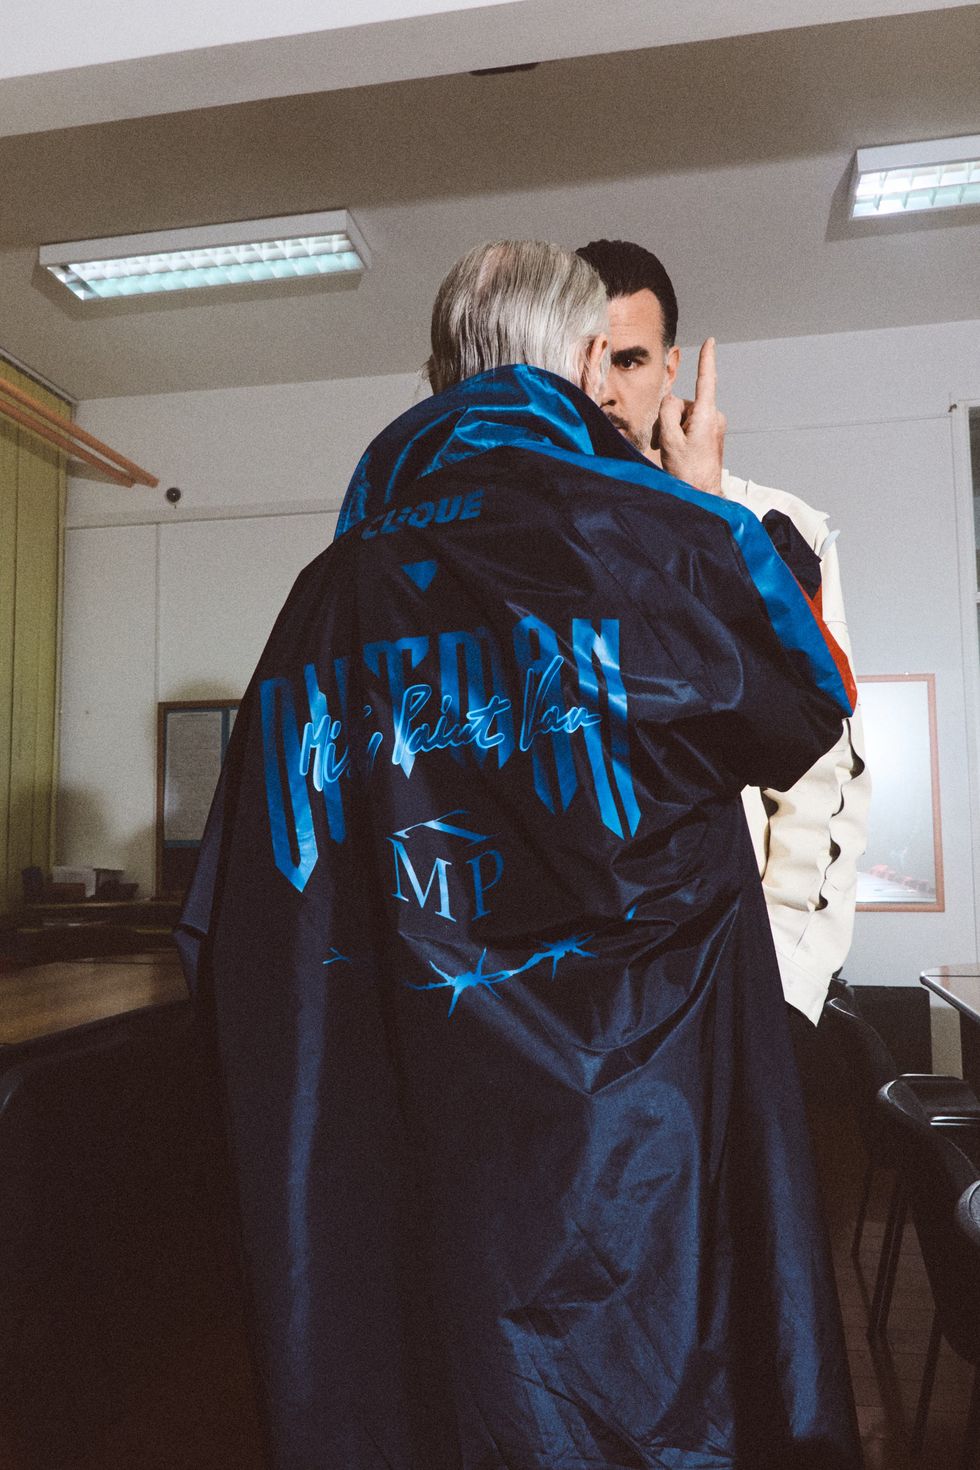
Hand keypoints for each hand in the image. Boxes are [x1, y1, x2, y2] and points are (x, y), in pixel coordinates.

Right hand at [657, 338, 725, 493]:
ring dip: (673, 429)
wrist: (702, 494)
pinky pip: (690, 425)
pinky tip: (678, 451)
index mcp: (706, 415)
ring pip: (684, 415)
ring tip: (672, 450)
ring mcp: (714, 425)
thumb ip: (666, 413)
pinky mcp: (711, 433)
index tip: (710, 342)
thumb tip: (670, 403)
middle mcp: (714, 416)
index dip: (706, 359)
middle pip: (683, 403)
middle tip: (667, 443)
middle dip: (669, 419)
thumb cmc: (687, 470)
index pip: (706, 380)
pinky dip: (680, 434)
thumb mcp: (668, 439)